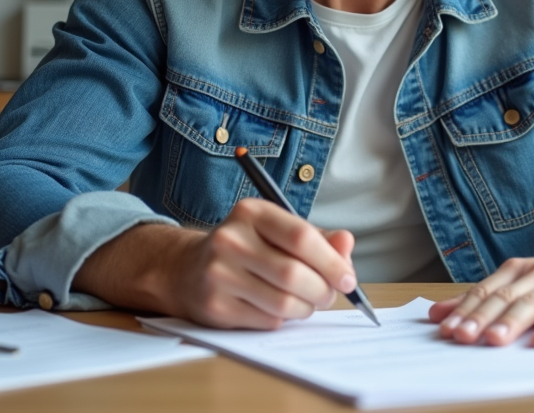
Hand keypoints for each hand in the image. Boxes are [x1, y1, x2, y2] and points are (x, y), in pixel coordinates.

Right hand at [73, 198, 357, 329]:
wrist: (186, 269)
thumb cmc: (246, 248)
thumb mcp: (277, 231)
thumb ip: (317, 237)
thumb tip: (346, 243)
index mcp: (251, 212)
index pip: (301, 237)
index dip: (332, 261)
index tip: (348, 278)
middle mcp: (230, 239)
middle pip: (294, 274)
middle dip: (323, 290)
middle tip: (330, 295)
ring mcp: (219, 274)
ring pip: (284, 302)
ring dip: (306, 308)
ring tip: (306, 302)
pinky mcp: (215, 307)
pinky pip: (268, 321)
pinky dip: (283, 319)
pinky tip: (278, 308)